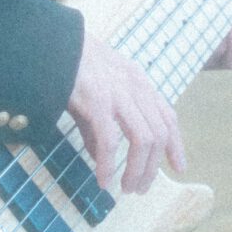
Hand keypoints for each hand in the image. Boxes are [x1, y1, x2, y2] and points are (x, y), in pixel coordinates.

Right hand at [66, 32, 184, 196]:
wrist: (53, 42)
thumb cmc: (72, 67)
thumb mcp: (96, 95)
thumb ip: (101, 127)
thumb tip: (102, 158)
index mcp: (138, 83)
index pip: (167, 116)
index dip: (176, 144)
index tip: (179, 167)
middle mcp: (135, 88)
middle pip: (159, 134)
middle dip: (153, 167)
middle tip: (140, 189)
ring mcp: (118, 94)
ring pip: (143, 140)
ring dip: (137, 170)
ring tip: (126, 189)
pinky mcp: (98, 102)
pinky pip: (110, 141)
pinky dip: (109, 165)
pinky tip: (103, 180)